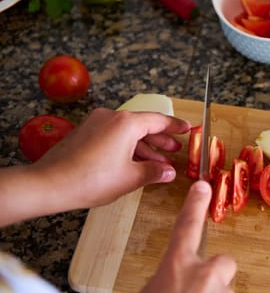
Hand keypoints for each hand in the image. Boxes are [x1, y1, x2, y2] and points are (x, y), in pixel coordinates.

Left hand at [32, 107, 190, 208]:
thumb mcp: (130, 178)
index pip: (158, 120)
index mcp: (126, 123)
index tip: (187, 128)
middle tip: (175, 150)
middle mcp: (111, 117)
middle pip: (143, 125)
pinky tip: (135, 163)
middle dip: (161, 140)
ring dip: (144, 147)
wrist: (50, 184)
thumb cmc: (90, 179)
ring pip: (128, 133)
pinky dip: (128, 148)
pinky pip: (114, 136)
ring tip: (159, 162)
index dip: (175, 126)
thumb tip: (169, 172)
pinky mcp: (86, 133)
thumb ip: (154, 172)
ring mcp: (96, 124)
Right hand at [142, 181, 236, 292]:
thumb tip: (168, 281)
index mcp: (176, 267)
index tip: (202, 187)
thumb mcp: (150, 291)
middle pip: (222, 263)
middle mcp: (205, 275)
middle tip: (198, 290)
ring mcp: (224, 291)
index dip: (195, 205)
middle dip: (215, 276)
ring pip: (225, 289)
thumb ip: (164, 278)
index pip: (187, 225)